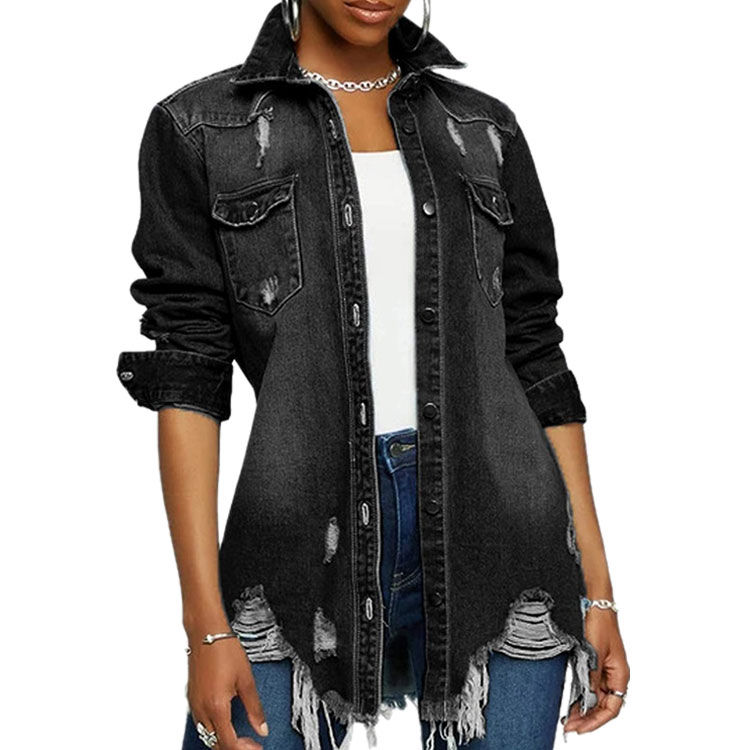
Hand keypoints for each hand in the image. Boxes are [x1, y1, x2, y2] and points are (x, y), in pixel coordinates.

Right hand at [187, 635, 268, 748]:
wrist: (206, 632)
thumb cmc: (224, 649)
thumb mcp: (246, 679)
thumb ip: (254, 708)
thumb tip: (262, 728)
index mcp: (216, 706)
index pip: (228, 743)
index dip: (244, 749)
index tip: (256, 746)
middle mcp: (202, 709)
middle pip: (215, 744)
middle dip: (233, 748)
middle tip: (250, 744)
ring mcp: (194, 704)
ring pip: (206, 735)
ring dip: (222, 740)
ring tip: (240, 735)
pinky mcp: (191, 698)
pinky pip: (200, 723)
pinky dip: (213, 729)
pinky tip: (225, 721)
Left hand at [563, 609, 629, 734]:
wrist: (594, 602)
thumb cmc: (598, 623)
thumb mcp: (594, 653)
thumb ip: (591, 677)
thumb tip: (586, 700)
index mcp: (620, 674)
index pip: (611, 708)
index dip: (596, 721)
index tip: (580, 728)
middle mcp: (614, 675)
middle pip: (603, 706)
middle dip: (587, 719)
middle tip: (569, 727)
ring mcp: (604, 670)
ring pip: (595, 698)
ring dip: (583, 709)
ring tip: (567, 719)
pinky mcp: (594, 663)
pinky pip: (589, 686)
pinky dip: (580, 696)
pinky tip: (570, 703)